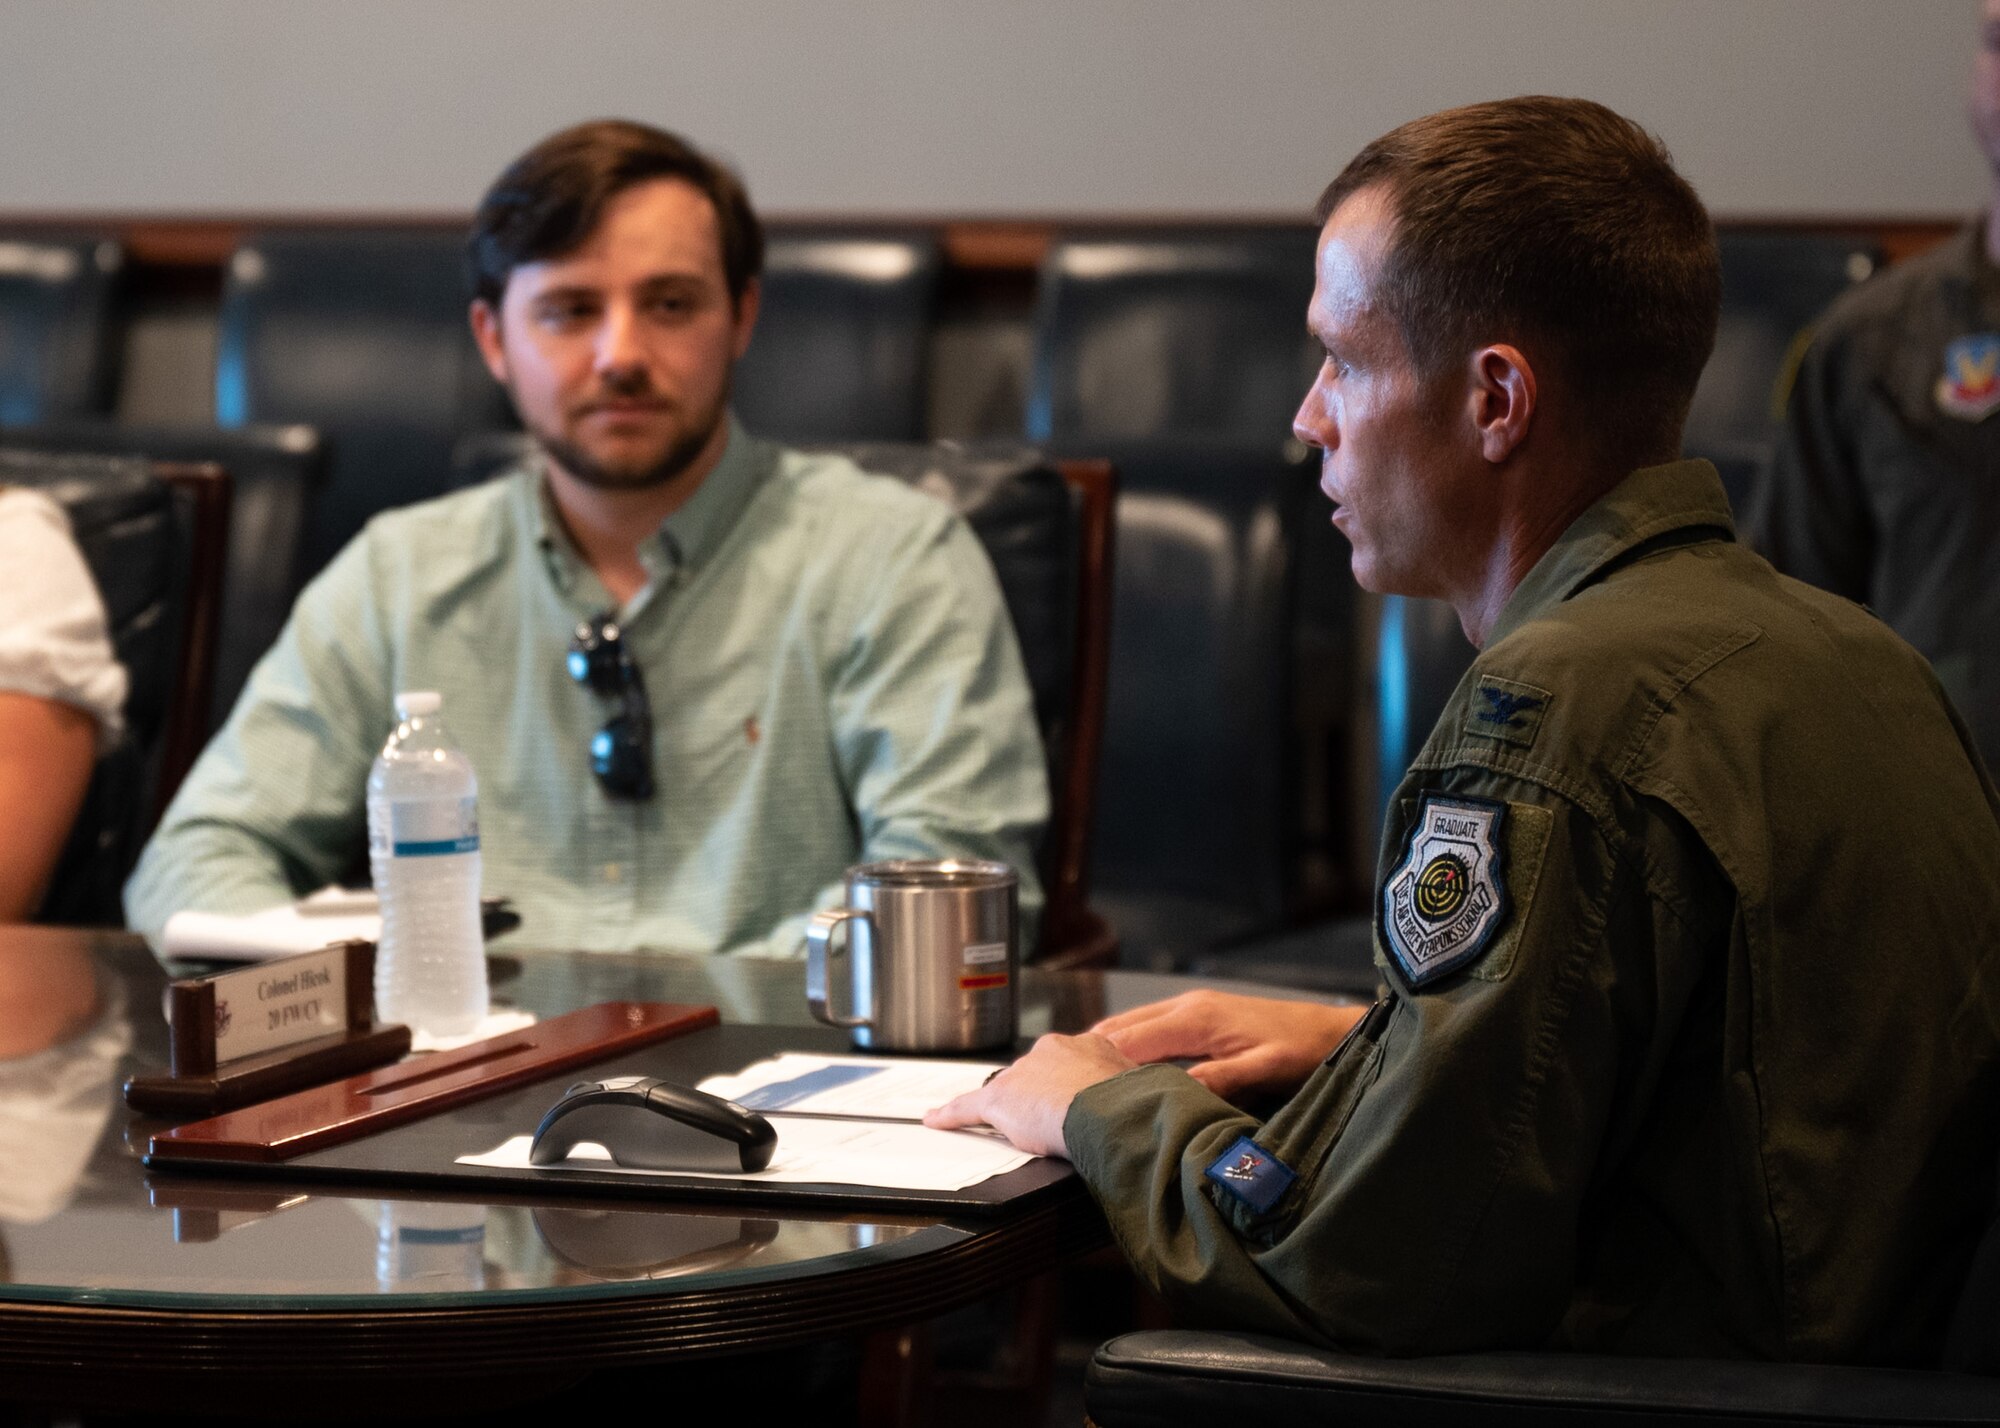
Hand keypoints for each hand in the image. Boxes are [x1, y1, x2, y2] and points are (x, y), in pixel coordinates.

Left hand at [923, 1032, 1135, 1157]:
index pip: (1070, 1063)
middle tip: (1056, 1120)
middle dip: (1042, 1096)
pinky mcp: (998, 1100)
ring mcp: (1023, 1073)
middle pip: (1036, 1075)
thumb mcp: (1138, 1092)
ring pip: (1009, 1091)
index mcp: (1089, 1046)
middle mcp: (1052, 1051)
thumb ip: (1129, 1095)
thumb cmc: (1130, 1106)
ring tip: (1027, 1129)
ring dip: (1014, 1108)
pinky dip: (951, 1115)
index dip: (1071, 1084)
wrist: (1108, 1111)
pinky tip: (937, 1120)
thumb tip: (1148, 1107)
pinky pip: (968, 1107)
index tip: (1076, 1096)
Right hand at [1091, 990, 1365, 1101]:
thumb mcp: (1264, 1069)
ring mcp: (1193, 1008)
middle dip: (1085, 1054)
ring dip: (1102, 1048)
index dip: (1095, 1064)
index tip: (1064, 1088)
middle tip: (1051, 1083)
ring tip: (1071, 1077)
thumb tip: (1174, 1093)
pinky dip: (1125, 1044)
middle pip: (1120, 1028)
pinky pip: (1149, 1028)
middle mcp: (1187, 1007)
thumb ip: (1220, 1079)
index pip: (1129, 1041)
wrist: (1336, 1031)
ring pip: (1131, 1025)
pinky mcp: (1201, 1016)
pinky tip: (1116, 1066)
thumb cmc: (1304, 1051)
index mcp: (1196, 1019)